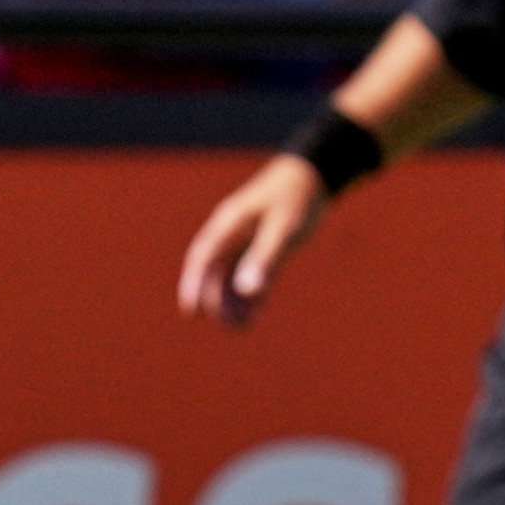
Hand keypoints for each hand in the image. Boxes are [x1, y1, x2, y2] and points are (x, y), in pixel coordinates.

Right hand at [179, 154, 328, 326]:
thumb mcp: (283, 229)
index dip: (193, 285)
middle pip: (213, 273)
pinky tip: (255, 314)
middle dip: (217, 300)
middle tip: (231, 326)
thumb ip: (265, 258)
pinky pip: (247, 276)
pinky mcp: (261, 248)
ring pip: (229, 277)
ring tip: (245, 326)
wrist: (313, 177)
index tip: (191, 311)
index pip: (202, 258)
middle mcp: (231, 234)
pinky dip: (249, 295)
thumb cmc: (296, 198)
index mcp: (229, 224)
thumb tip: (246, 290)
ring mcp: (244, 242)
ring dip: (232, 302)